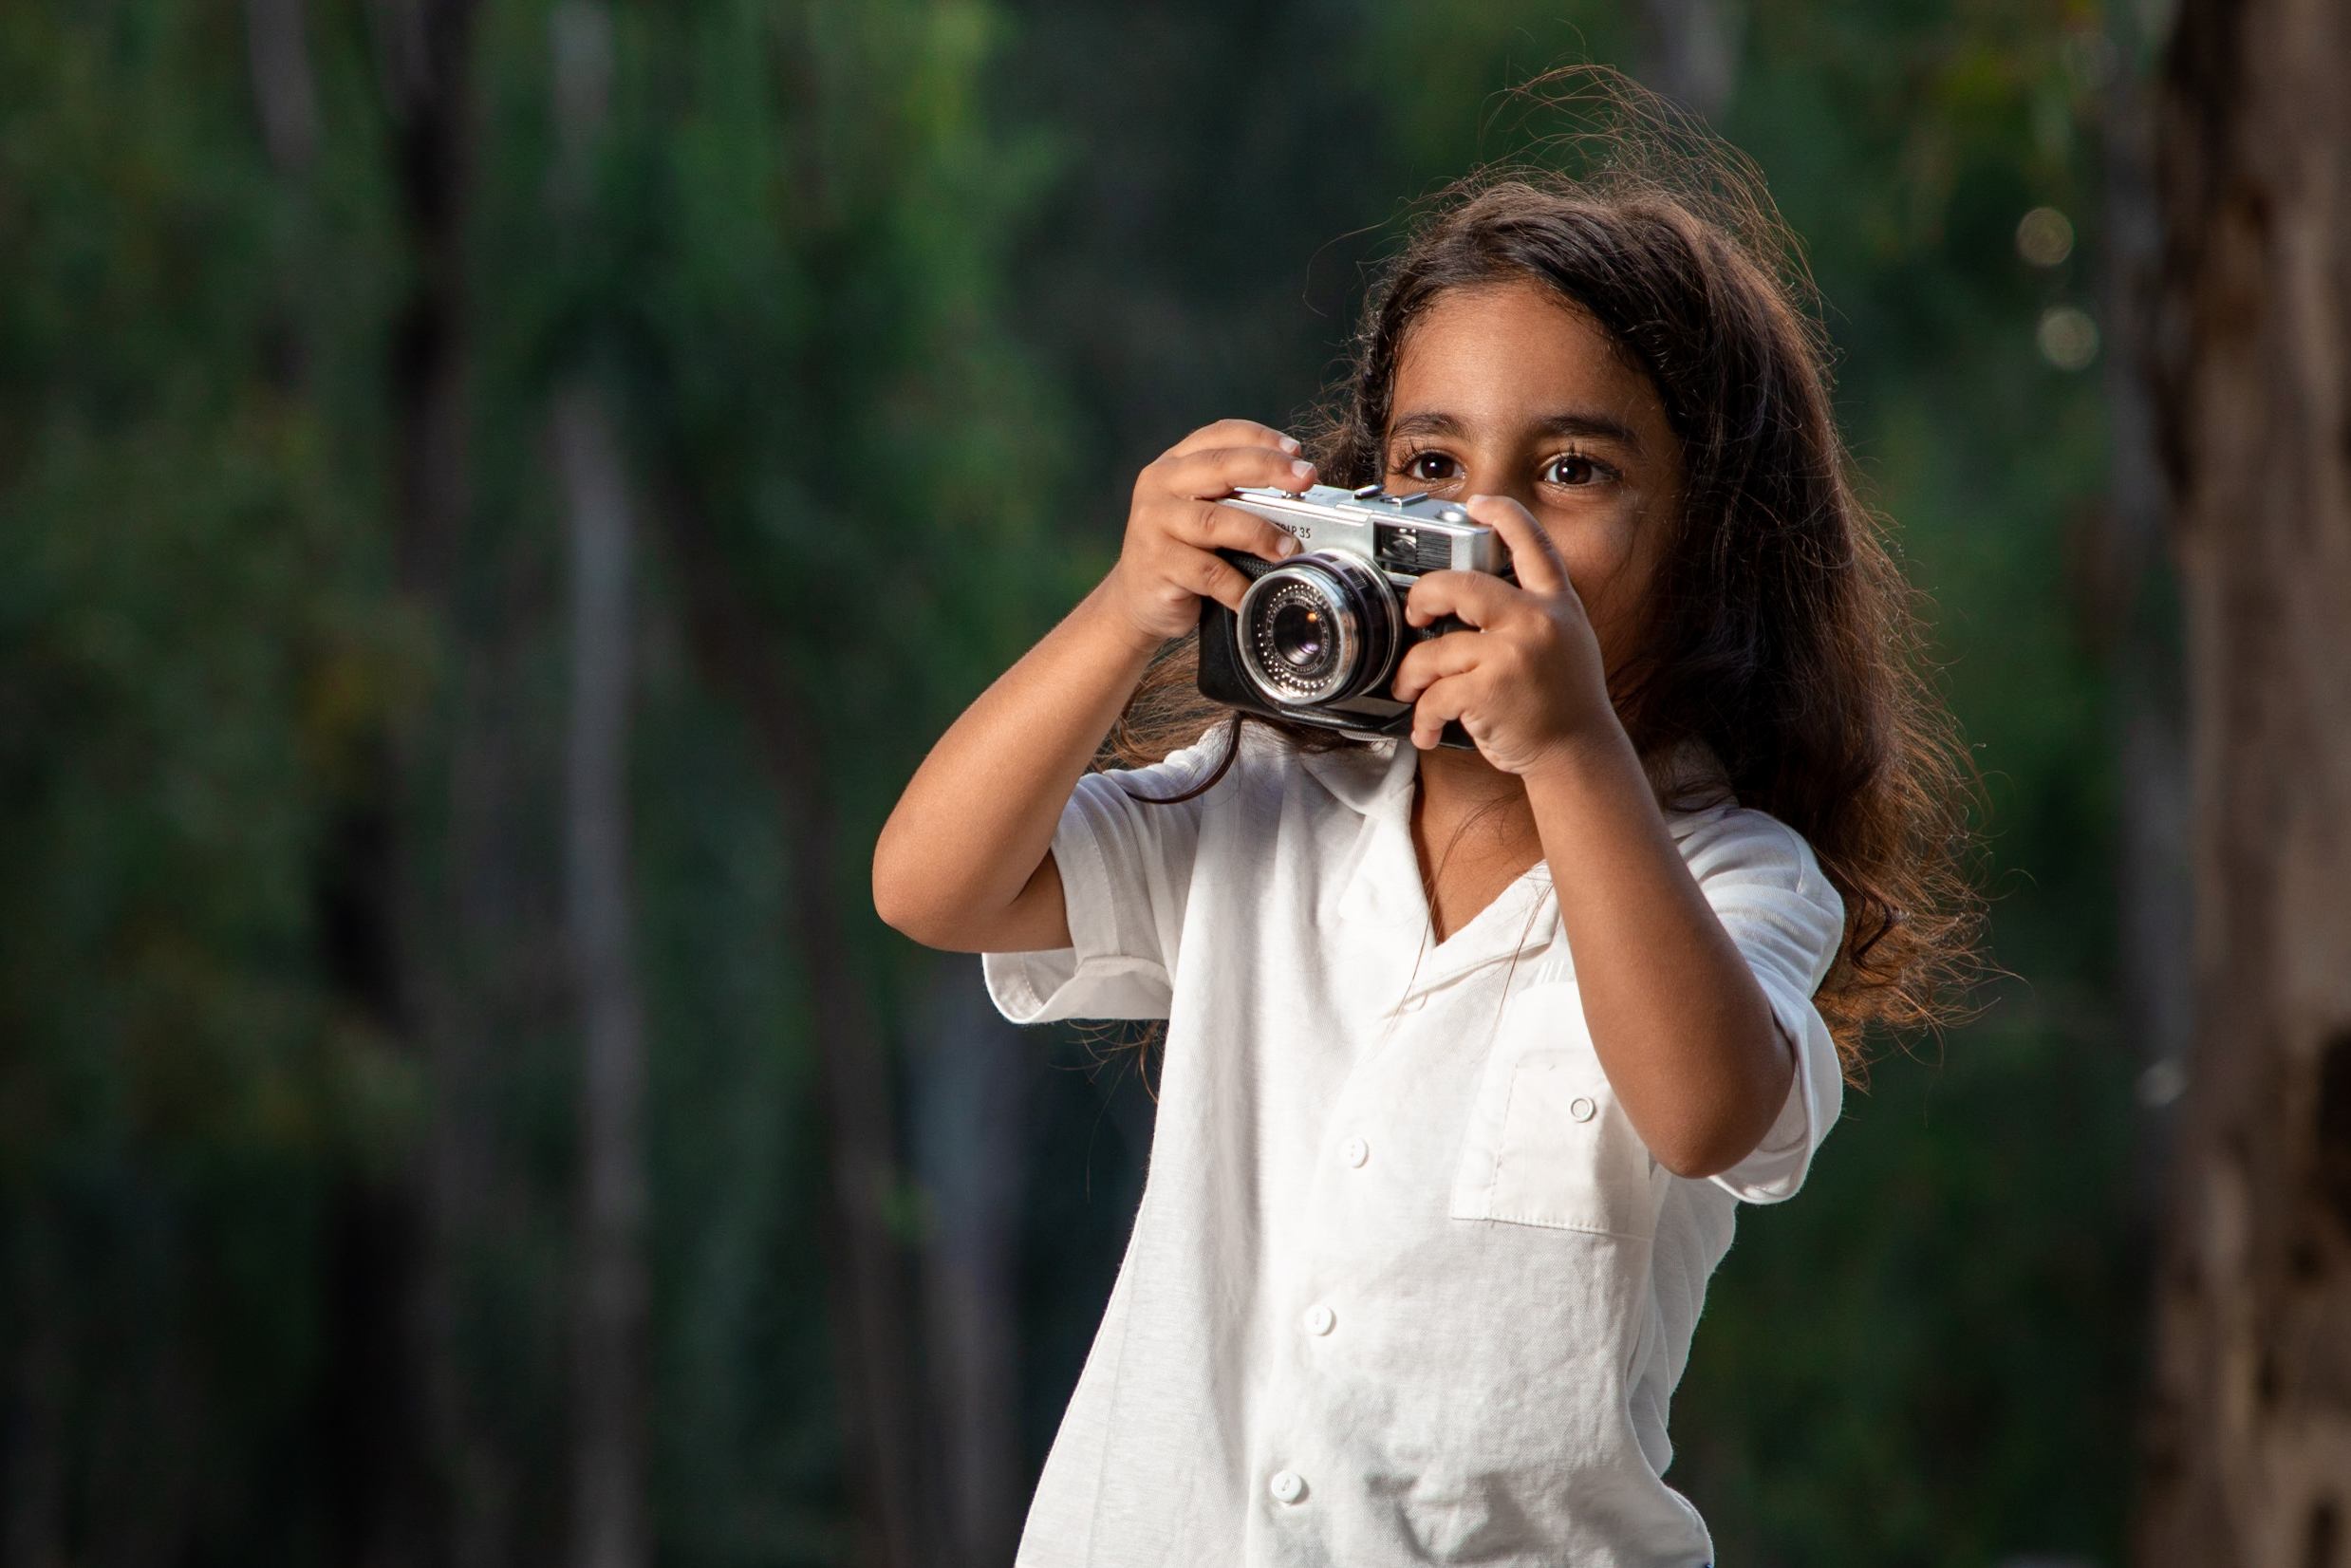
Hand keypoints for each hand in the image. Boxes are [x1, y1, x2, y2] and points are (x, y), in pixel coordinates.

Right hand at [1101, 419, 1313, 647]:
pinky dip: (1238, 584)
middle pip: (1221, 467)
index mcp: (1174, 464)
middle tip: (1305, 479)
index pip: (1220, 436)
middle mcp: (1159, 485)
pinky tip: (1255, 592)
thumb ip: (1233, 495)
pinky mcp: (1156, 562)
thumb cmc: (1180, 552)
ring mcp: (1153, 522)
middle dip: (1269, 470)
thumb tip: (1298, 495)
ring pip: (1215, 520)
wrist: (1135, 600)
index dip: (1261, 438)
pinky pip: (1208, 572)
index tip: (1296, 451)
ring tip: (1289, 547)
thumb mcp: (1200, 511)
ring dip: (1259, 532)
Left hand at [1389, 494, 1621, 772]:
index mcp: (1556, 604)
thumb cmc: (1564, 701)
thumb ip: (1535, 610)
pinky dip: (1423, 717)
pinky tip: (1427, 729)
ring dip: (1412, 676)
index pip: (1533, 544)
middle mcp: (1536, 622)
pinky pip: (1434, 694)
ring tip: (1411, 690)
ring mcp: (1511, 655)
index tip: (1478, 503)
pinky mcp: (1489, 691)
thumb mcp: (1567, 639)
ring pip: (1434, 650)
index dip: (1504, 515)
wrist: (1578, 753)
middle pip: (1460, 584)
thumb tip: (1484, 594)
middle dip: (1423, 596)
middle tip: (1416, 614)